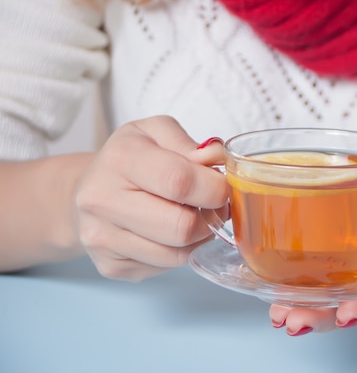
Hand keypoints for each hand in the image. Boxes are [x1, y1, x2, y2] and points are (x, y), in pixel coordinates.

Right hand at [74, 115, 227, 280]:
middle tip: (211, 206)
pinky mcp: (110, 266)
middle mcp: (102, 200)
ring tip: (190, 216)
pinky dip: (178, 252)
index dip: (214, 188)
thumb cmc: (132, 157)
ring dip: (197, 238)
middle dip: (209, 218)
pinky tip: (169, 232)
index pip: (179, 181)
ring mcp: (102, 238)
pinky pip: (165, 268)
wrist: (89, 189)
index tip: (223, 187)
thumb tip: (216, 159)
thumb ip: (190, 143)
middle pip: (181, 227)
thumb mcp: (157, 132)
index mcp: (120, 158)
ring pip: (177, 254)